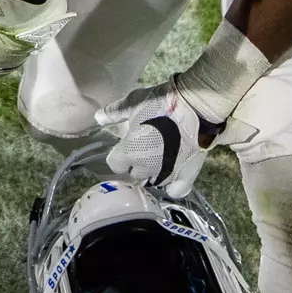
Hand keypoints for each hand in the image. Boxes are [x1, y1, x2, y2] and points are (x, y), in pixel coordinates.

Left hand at [93, 19, 268, 196]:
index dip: (118, 156)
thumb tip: (97, 118)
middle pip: (134, 175)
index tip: (123, 147)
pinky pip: (175, 190)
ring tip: (157, 161)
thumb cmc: (160, 103)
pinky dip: (172, 186)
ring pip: (153, 182)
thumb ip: (114, 112)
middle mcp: (144, 168)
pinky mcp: (186, 176)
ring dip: (152, 174)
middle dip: (135, 165)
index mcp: (128, 152)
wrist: (194, 107)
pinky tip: (171, 176)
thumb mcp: (133, 102)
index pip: (115, 164)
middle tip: (141, 151)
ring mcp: (166, 174)